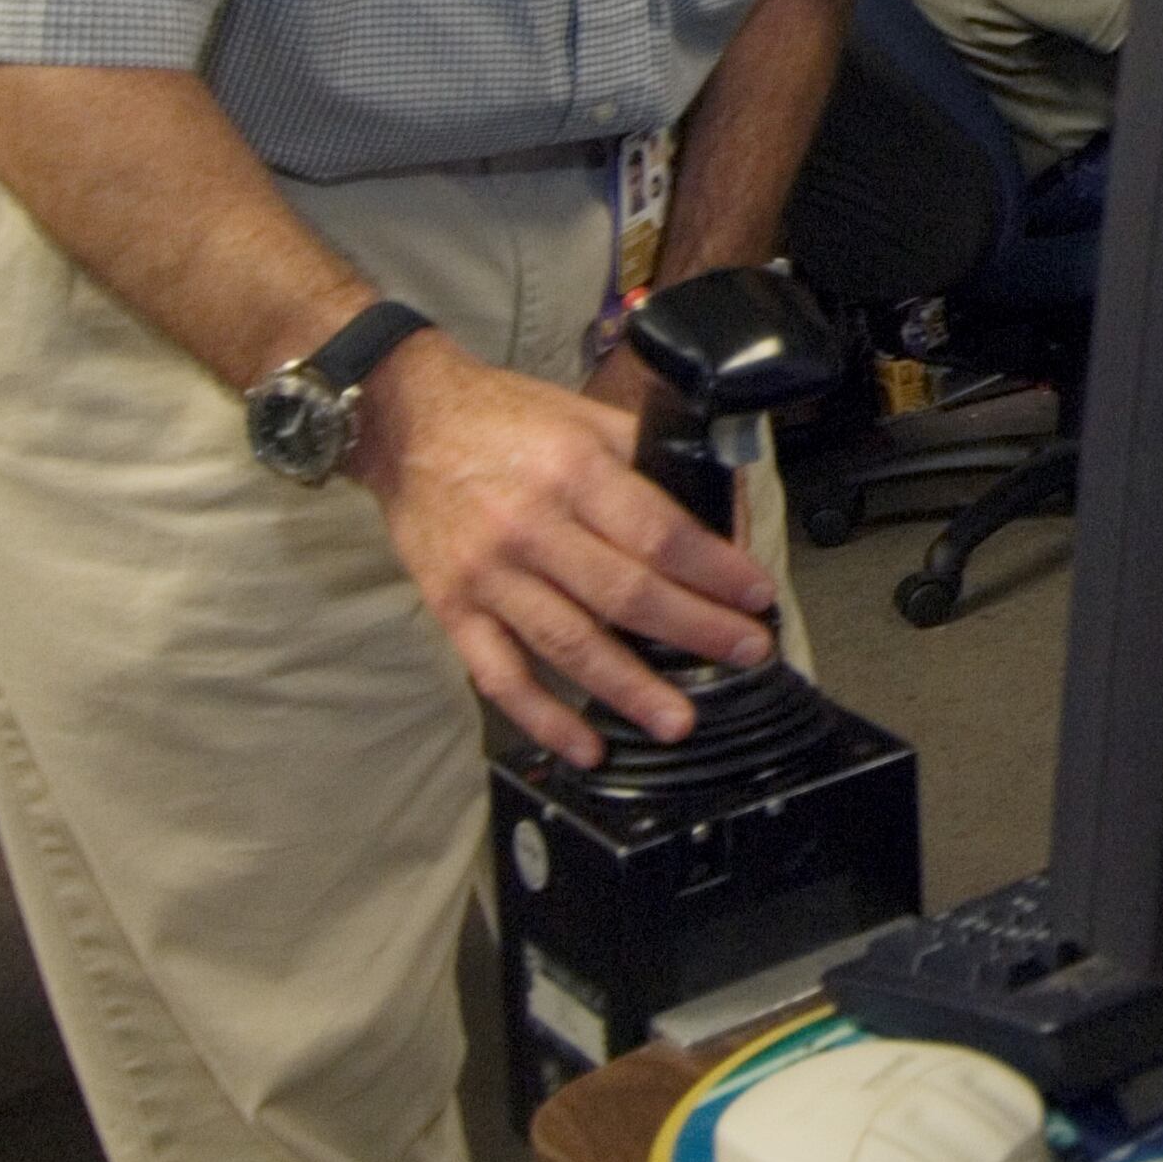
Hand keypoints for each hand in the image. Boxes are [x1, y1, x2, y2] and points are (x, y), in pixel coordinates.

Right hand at [348, 333, 778, 765]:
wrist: (405, 423)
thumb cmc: (507, 419)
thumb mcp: (590, 417)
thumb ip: (656, 462)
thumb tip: (723, 512)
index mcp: (575, 471)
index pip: (660, 533)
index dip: (716, 571)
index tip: (757, 595)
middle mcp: (532, 525)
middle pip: (626, 595)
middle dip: (696, 631)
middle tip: (746, 653)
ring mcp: (489, 574)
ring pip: (570, 644)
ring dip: (630, 689)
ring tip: (678, 719)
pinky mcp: (452, 608)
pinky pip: (501, 675)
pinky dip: (544, 717)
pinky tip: (585, 744)